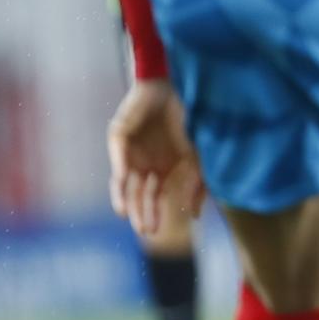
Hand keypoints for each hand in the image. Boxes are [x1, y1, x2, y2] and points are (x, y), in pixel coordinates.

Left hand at [107, 79, 205, 236]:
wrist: (177, 87)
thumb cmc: (190, 119)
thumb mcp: (199, 157)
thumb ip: (198, 185)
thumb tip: (195, 216)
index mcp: (163, 168)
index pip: (156, 196)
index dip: (155, 213)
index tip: (158, 232)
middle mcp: (146, 163)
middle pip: (140, 194)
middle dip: (142, 212)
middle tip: (146, 232)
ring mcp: (131, 152)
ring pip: (125, 182)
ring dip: (125, 199)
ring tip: (126, 215)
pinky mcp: (119, 138)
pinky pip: (119, 161)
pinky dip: (121, 177)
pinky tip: (124, 188)